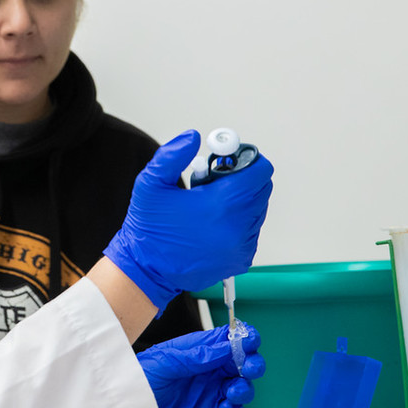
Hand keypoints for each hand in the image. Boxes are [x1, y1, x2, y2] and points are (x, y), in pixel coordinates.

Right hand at [102, 130, 272, 308]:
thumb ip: (172, 155)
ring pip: (258, 209)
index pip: (260, 171)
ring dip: (240, 202)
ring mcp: (241, 246)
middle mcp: (237, 227)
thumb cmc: (148, 228)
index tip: (227, 161)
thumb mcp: (151, 183)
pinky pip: (251, 231)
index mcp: (221, 204)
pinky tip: (212, 224)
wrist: (146, 269)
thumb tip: (193, 137)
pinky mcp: (240, 259)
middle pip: (261, 188)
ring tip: (208, 205)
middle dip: (243, 179)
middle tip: (214, 182)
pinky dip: (238, 223)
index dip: (246, 160)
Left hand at [132, 324, 264, 407]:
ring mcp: (210, 392)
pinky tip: (227, 406)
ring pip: (240, 388)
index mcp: (199, 349)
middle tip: (251, 367)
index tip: (251, 341)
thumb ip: (197, 356)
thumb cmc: (140, 378)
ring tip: (235, 390)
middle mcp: (209, 370)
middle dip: (252, 363)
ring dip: (244, 388)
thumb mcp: (166, 361)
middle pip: (242, 363)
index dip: (245, 338)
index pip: (229, 339)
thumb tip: (226, 346)